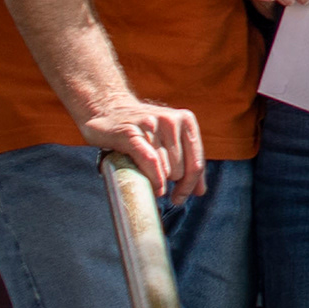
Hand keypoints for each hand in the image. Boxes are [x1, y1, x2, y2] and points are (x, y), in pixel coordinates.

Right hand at [82, 92, 205, 202]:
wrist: (108, 109)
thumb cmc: (142, 129)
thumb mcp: (170, 139)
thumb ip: (187, 162)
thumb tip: (199, 191)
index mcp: (186, 120)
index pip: (196, 164)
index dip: (189, 186)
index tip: (179, 198)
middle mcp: (171, 120)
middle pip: (180, 170)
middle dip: (170, 183)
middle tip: (157, 182)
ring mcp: (151, 125)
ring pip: (165, 169)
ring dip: (158, 181)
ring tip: (146, 178)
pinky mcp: (130, 133)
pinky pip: (150, 161)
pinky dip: (154, 178)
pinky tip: (154, 187)